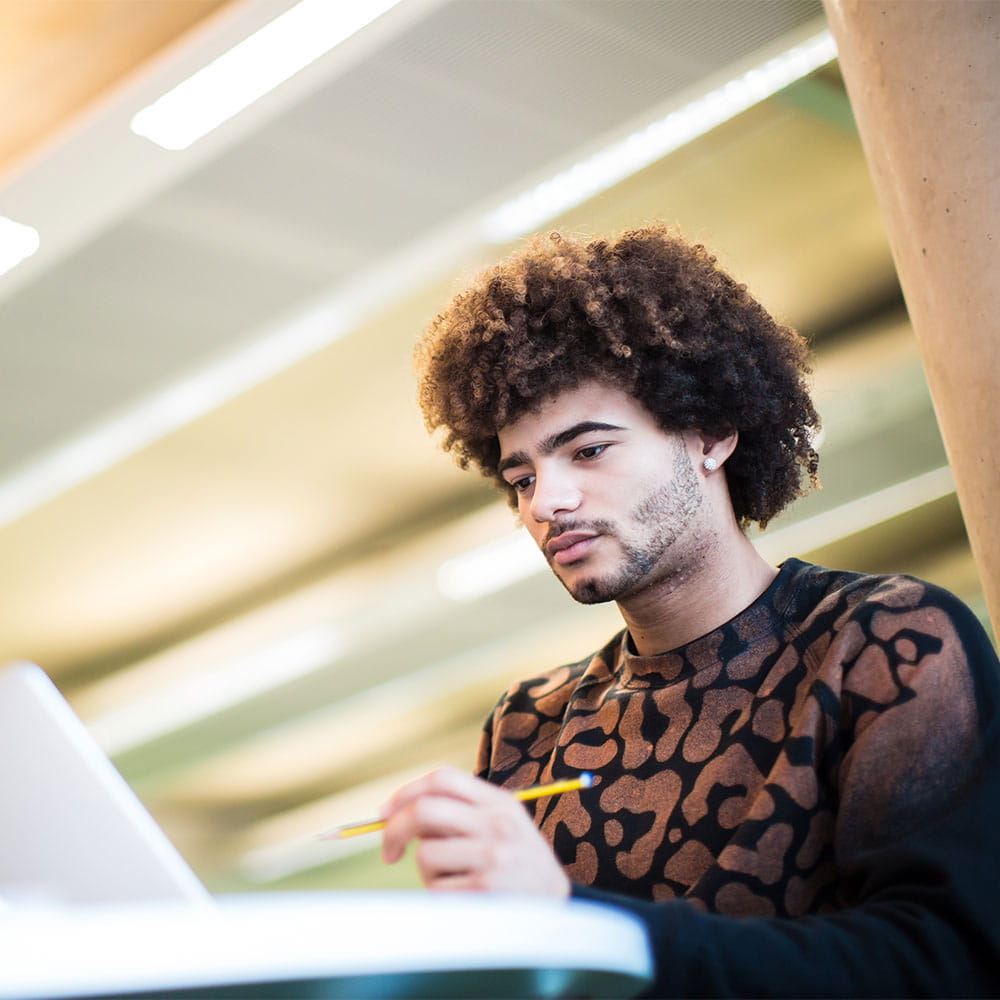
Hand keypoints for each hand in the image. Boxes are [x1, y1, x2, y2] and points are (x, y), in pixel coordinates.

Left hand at [380, 767, 570, 896]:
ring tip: (453, 880)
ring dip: (427, 872)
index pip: (443, 778)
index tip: (385, 812)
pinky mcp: (485, 890)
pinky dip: (440, 895)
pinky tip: (465, 898)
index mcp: (500, 802)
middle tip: (389, 851)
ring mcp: (493, 857)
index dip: (407, 791)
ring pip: (425, 854)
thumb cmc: (518, 865)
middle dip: (395, 829)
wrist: (558, 910)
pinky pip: (436, 888)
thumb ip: (461, 813)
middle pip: (426, 809)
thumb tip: (396, 813)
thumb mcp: (502, 826)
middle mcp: (498, 824)